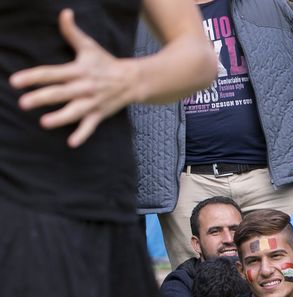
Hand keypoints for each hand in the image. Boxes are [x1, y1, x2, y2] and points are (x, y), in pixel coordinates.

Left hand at [10, 9, 139, 147]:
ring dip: (60, 118)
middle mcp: (84, 87)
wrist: (133, 80)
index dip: (33, 77)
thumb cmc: (106, 63)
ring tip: (44, 123)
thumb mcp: (89, 47)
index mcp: (78, 70)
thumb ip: (72, 32)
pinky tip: (71, 143)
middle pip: (60, 93)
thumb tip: (64, 13)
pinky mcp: (99, 114)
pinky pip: (90, 126)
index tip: (16, 81)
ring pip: (74, 111)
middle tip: (23, 103)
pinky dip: (82, 134)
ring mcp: (92, 102)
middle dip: (42, 98)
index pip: (51, 73)